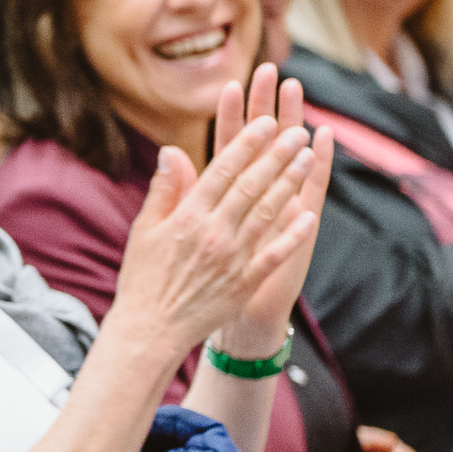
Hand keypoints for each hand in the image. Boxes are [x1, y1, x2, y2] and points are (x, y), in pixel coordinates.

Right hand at [110, 74, 319, 362]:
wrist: (150, 329)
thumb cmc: (143, 278)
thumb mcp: (144, 229)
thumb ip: (164, 189)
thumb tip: (171, 150)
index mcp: (186, 217)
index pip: (222, 171)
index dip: (246, 144)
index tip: (265, 122)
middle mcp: (212, 233)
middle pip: (250, 186)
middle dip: (276, 156)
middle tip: (297, 132)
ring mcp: (232, 258)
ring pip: (266, 212)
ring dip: (289, 184)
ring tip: (307, 159)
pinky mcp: (245, 282)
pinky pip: (274, 253)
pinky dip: (292, 234)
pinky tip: (309, 214)